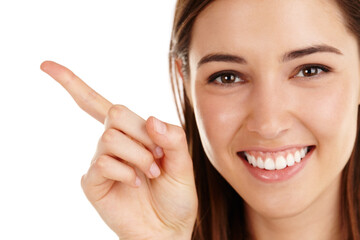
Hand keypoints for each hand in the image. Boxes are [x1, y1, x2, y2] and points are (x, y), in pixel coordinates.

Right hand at [40, 61, 197, 239]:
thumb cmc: (175, 196)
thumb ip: (172, 138)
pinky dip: (125, 171)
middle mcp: (113, 143)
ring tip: (149, 173)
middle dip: (140, 132)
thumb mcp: (183, 163)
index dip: (73, 83)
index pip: (98, 103)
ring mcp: (101, 161)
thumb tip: (149, 118)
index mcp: (132, 133)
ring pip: (111, 137)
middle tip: (155, 156)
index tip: (46, 65)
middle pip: (113, 111)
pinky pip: (102, 162)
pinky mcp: (93, 181)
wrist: (167, 230)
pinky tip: (134, 183)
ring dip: (137, 155)